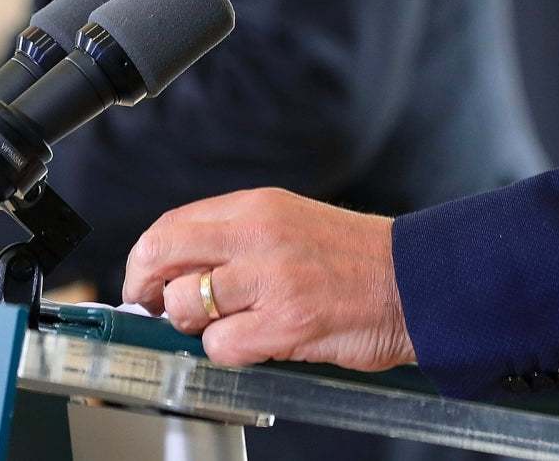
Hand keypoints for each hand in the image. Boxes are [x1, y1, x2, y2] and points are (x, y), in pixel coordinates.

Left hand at [124, 188, 414, 371]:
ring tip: (228, 324)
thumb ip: (236, 235)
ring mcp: (272, 279)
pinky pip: (222, 346)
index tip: (145, 280)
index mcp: (258, 207)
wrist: (412, 281)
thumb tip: (176, 265)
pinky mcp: (286, 323)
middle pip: (163, 254)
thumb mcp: (290, 222)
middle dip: (147, 288)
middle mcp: (259, 236)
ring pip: (188, 305)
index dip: (146, 258)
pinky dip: (229, 352)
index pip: (173, 224)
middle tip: (156, 307)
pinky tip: (257, 341)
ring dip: (197, 325)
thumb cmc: (353, 258)